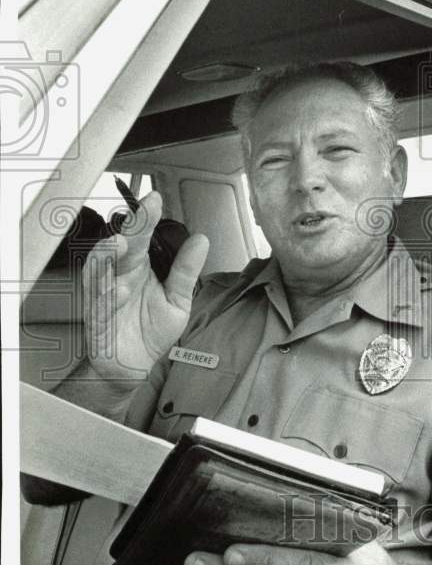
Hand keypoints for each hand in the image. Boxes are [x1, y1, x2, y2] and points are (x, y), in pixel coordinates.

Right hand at [83, 191, 208, 381]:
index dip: (146, 218)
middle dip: (131, 227)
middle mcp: (119, 276)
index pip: (142, 237)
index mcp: (138, 267)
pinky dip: (106, 295)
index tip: (155, 198)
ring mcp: (105, 295)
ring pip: (100, 269)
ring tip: (122, 242)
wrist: (133, 366)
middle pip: (121, 246)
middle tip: (143, 211)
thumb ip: (186, 271)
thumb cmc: (149, 330)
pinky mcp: (97, 318)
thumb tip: (201, 240)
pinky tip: (119, 288)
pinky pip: (98, 304)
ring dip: (108, 255)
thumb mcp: (178, 300)